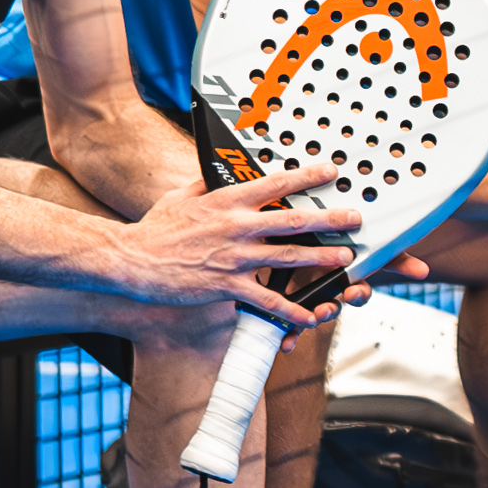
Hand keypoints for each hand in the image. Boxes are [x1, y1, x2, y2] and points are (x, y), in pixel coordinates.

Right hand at [120, 162, 356, 328]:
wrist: (133, 260)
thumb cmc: (156, 228)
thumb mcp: (182, 196)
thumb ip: (206, 185)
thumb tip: (217, 172)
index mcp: (228, 201)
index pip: (276, 183)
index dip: (308, 176)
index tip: (332, 171)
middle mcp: (237, 226)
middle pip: (294, 220)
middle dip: (330, 219)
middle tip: (354, 219)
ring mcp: (235, 257)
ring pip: (288, 257)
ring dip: (321, 258)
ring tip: (345, 259)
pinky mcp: (227, 286)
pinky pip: (266, 299)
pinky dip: (290, 309)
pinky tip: (309, 315)